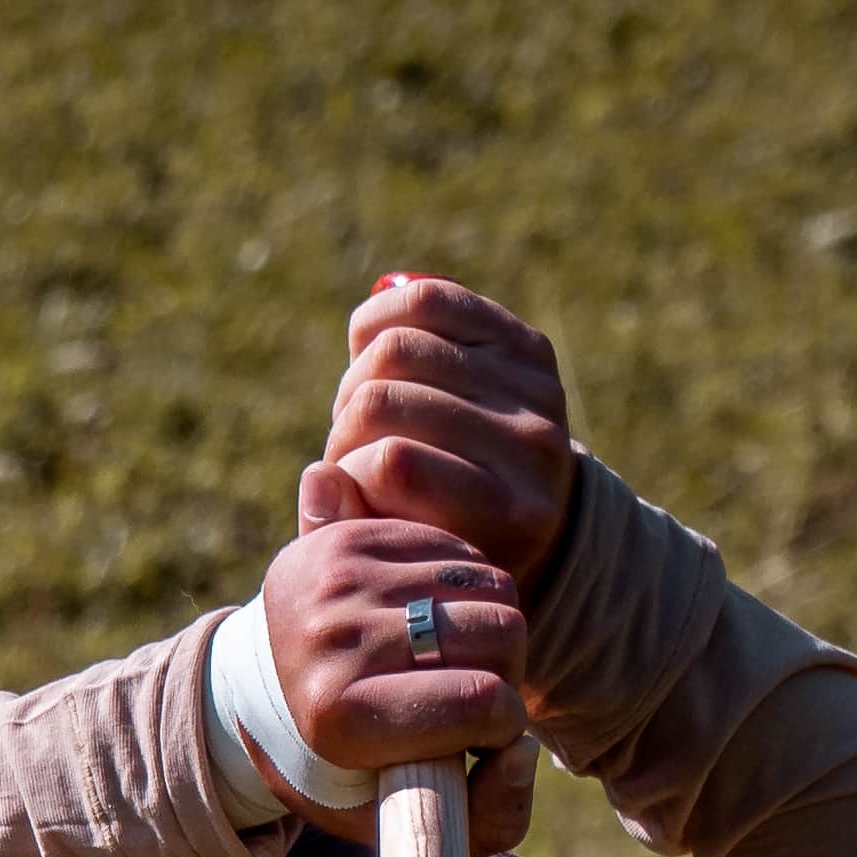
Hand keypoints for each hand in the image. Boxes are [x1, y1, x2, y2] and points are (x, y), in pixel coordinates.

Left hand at [258, 501, 536, 855]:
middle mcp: (330, 640)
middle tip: (471, 694)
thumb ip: (486, 820)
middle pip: (500, 635)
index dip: (503, 724)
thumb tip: (524, 752)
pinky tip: (434, 619)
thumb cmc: (344, 764)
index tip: (482, 736)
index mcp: (335, 721)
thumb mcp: (402, 816)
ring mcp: (337, 577)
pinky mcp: (348, 535)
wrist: (259, 689)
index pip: (479, 704)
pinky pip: (462, 550)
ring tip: (451, 658)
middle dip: (506, 672)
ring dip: (491, 629)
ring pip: (493, 586)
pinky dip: (466, 589)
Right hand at [320, 273, 575, 586]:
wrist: (524, 512)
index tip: (350, 489)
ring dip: (356, 381)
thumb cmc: (439, 541)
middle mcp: (534, 447)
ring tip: (365, 411)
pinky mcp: (526, 344)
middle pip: (384, 400)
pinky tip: (367, 350)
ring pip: (395, 348)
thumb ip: (348, 529)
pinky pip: (428, 300)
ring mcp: (535, 389)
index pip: (394, 462)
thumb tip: (320, 476)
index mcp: (506, 516)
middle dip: (346, 425)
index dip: (349, 470)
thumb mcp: (393, 555)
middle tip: (350, 448)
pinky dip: (378, 321)